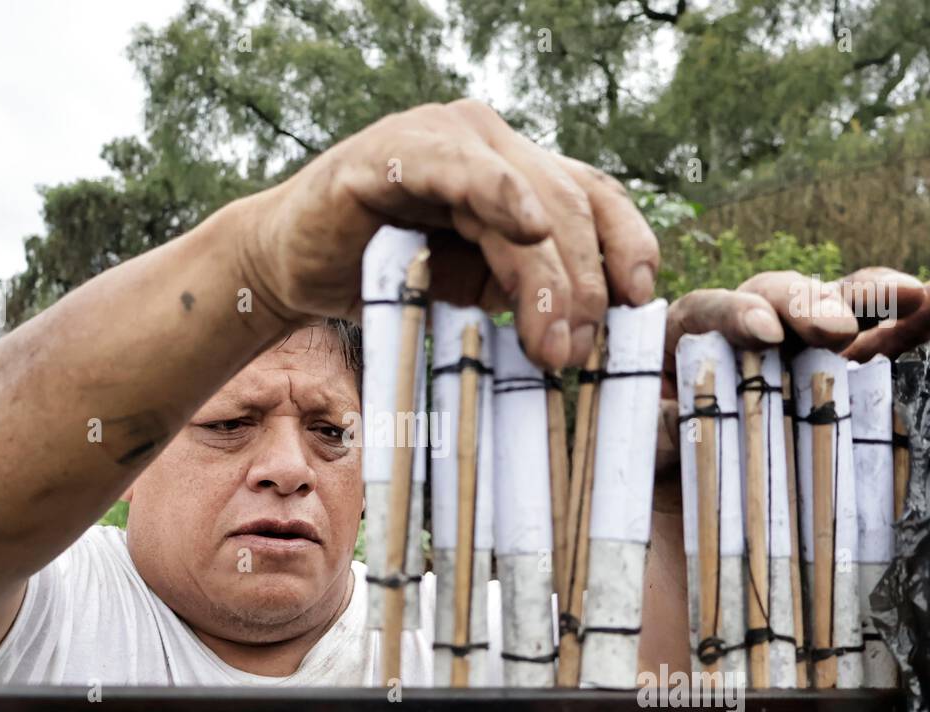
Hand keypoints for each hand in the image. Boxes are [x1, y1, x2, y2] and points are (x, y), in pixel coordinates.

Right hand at [236, 99, 659, 369]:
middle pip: (568, 206)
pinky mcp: (390, 152)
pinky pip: (453, 166)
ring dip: (546, 274)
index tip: (640, 302)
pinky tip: (525, 224)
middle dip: (581, 286)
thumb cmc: (382, 278)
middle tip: (573, 355)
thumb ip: (521, 287)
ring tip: (551, 342)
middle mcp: (490, 143)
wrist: (288, 266)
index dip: (628, 243)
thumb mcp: (469, 286)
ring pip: (524, 198)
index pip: (595, 196)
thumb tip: (585, 333)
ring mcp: (443, 139)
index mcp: (518, 172)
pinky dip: (494, 189)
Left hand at [651, 268, 929, 511]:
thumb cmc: (654, 489)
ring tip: (910, 293)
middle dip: (807, 305)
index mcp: (681, 345)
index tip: (764, 333)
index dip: (735, 314)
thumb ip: (653, 436)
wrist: (689, 536)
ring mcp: (795, 355)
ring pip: (832, 310)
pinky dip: (913, 320)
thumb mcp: (638, 465)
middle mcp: (742, 338)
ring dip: (868, 298)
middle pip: (774, 298)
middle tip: (835, 327)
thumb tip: (675, 419)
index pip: (706, 311)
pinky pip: (879, 343)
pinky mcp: (840, 380)